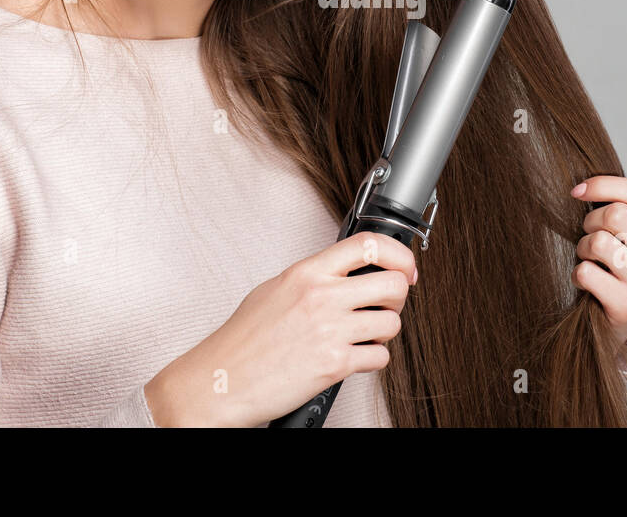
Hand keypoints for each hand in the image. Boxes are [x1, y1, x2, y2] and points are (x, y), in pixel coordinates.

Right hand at [148, 231, 416, 426]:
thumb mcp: (274, 290)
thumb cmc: (241, 342)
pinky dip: (372, 359)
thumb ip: (311, 278)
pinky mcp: (334, 364)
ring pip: (392, 323)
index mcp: (306, 272)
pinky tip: (353, 358)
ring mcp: (330, 329)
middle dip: (397, 297)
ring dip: (384, 332)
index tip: (405, 267)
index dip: (398, 254)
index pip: (367, 244)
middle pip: (393, 283)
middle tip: (385, 306)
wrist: (220, 381)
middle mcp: (321, 296)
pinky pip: (379, 356)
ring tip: (363, 335)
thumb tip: (345, 274)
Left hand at [570, 176, 626, 347]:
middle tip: (589, 236)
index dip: (605, 185)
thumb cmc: (613, 260)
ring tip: (590, 259)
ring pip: (599, 242)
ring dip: (582, 248)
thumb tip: (580, 188)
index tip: (577, 191)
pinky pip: (586, 273)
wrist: (613, 316)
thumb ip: (616, 204)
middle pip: (615, 214)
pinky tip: (588, 282)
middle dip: (590, 221)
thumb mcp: (623, 230)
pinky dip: (577, 274)